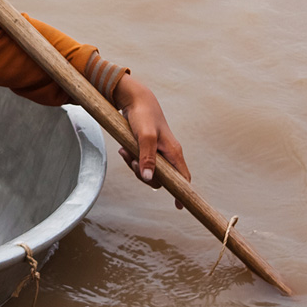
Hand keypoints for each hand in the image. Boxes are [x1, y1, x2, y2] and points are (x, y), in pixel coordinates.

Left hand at [112, 73, 190, 208]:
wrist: (135, 100)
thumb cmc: (142, 115)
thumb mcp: (144, 136)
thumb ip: (147, 158)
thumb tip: (150, 179)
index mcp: (173, 152)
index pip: (183, 178)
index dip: (182, 193)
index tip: (179, 207)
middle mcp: (169, 154)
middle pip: (160, 178)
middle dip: (143, 174)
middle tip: (131, 160)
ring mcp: (159, 152)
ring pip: (148, 171)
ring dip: (134, 165)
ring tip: (124, 151)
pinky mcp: (148, 149)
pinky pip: (141, 162)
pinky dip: (131, 159)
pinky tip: (123, 149)